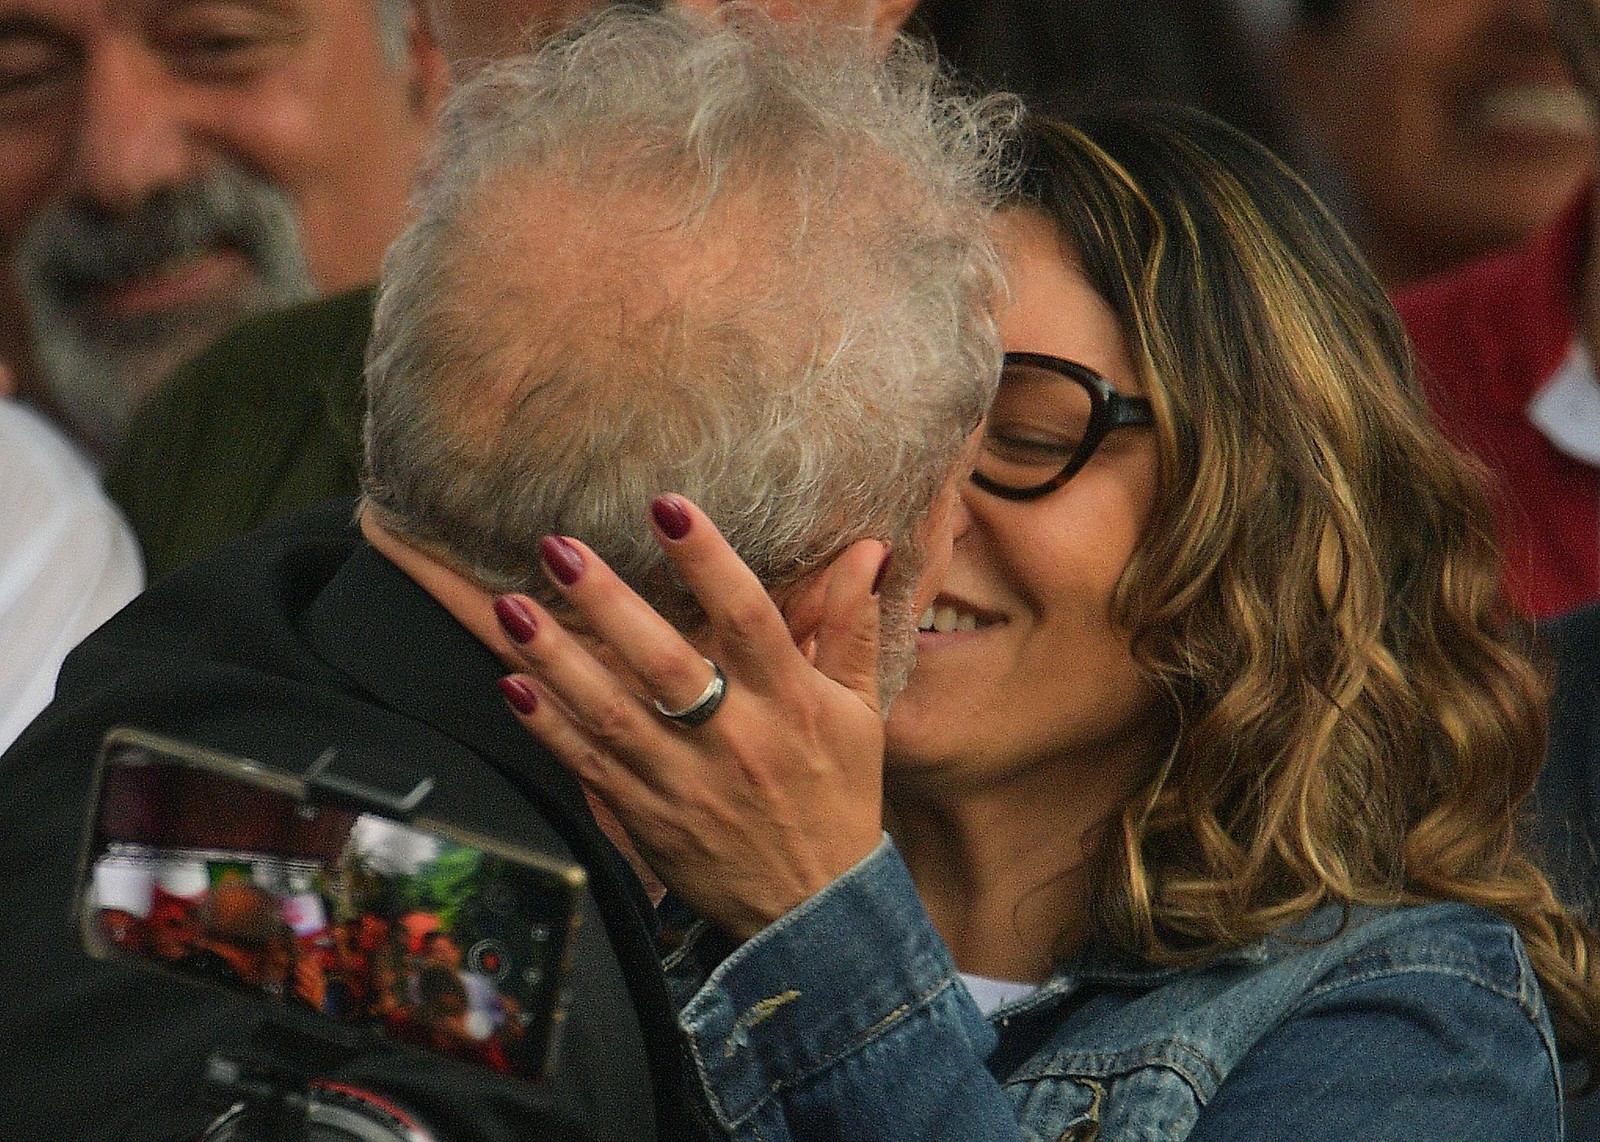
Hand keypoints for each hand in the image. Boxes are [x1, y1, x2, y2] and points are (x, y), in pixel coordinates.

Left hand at [488, 494, 888, 941]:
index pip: (749, 619)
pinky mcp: (649, 820)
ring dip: (556, 660)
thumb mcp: (861, 713)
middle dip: (608, 603)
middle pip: (664, 664)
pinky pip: (590, 768)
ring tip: (510, 607)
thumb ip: (853, 629)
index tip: (669, 509)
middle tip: (558, 548)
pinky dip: (548, 728)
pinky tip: (511, 685)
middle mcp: (736, 740)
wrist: (815, 911)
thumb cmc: (838, 798)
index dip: (709, 562)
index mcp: (790, 704)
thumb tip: (868, 552)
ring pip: (611, 715)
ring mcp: (686, 783)